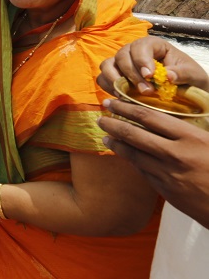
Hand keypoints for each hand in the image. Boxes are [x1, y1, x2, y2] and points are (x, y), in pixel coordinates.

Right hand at [97, 36, 208, 94]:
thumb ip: (183, 73)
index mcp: (153, 45)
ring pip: (107, 65)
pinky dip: (108, 87)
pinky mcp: (115, 77)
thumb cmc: (189, 80)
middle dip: (131, 74)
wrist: (186, 93)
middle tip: (145, 91)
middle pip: (122, 56)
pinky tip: (121, 97)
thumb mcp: (194, 75)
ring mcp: (122, 64)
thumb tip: (167, 76)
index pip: (141, 46)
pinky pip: (102, 79)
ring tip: (128, 95)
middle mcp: (133, 51)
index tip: (149, 76)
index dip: (142, 59)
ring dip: (115, 80)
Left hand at [99, 98, 208, 228]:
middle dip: (113, 124)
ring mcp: (168, 174)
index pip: (149, 117)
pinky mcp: (165, 190)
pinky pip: (142, 171)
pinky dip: (130, 160)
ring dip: (116, 143)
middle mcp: (175, 154)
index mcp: (190, 137)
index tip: (112, 102)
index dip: (126, 107)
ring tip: (105, 135)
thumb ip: (193, 128)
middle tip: (100, 117)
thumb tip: (171, 115)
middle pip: (134, 134)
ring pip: (133, 154)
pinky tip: (124, 154)